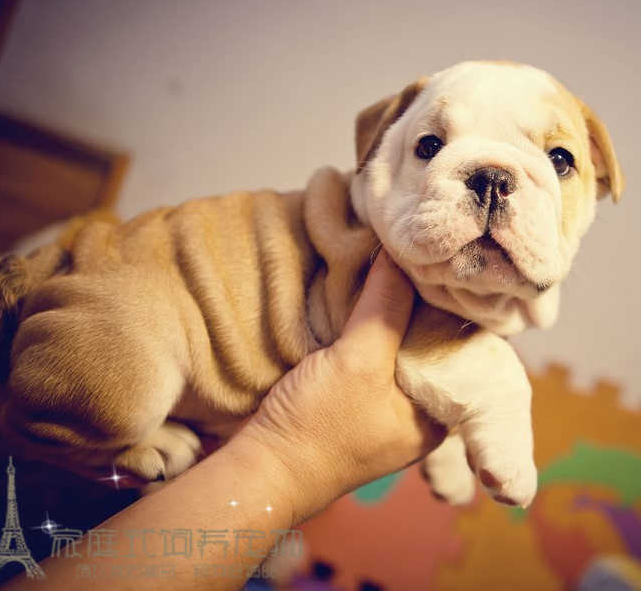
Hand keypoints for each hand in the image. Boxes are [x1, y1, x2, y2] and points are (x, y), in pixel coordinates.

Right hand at [238, 250, 445, 523]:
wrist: (261, 466)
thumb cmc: (318, 428)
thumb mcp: (360, 364)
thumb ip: (386, 308)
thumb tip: (398, 254)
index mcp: (435, 414)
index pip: (458, 350)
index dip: (452, 308)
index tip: (442, 266)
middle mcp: (413, 408)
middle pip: (424, 343)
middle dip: (416, 304)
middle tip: (412, 256)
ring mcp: (379, 402)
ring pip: (393, 344)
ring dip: (387, 311)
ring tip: (389, 265)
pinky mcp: (348, 394)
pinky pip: (366, 350)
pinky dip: (363, 324)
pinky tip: (359, 294)